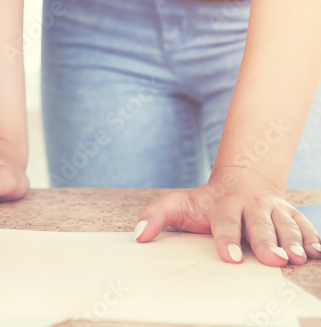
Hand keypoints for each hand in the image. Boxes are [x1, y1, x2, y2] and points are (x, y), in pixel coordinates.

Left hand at [135, 166, 320, 265]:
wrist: (242, 180)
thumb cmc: (206, 201)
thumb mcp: (178, 203)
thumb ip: (156, 215)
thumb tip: (137, 235)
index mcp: (224, 204)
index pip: (224, 222)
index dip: (227, 239)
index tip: (230, 257)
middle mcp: (251, 206)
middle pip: (260, 225)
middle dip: (268, 242)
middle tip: (274, 260)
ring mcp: (274, 209)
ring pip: (286, 225)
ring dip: (294, 241)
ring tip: (298, 259)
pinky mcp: (291, 215)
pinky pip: (305, 226)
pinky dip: (313, 239)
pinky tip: (318, 253)